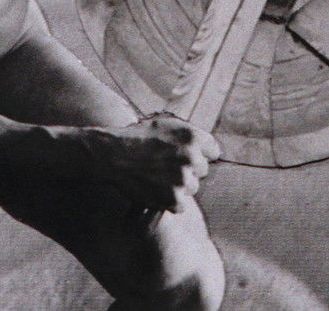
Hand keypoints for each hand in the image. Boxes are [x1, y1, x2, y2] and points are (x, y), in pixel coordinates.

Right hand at [86, 113, 219, 212]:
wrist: (114, 155)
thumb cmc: (139, 137)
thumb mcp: (166, 124)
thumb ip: (190, 134)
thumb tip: (210, 147)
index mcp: (193, 136)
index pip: (213, 151)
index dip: (200, 153)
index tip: (186, 155)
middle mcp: (192, 157)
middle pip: (203, 170)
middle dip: (188, 168)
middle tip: (165, 165)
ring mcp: (184, 179)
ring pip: (192, 187)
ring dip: (179, 185)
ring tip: (158, 176)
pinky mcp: (174, 198)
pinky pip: (182, 204)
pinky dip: (170, 201)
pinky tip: (156, 189)